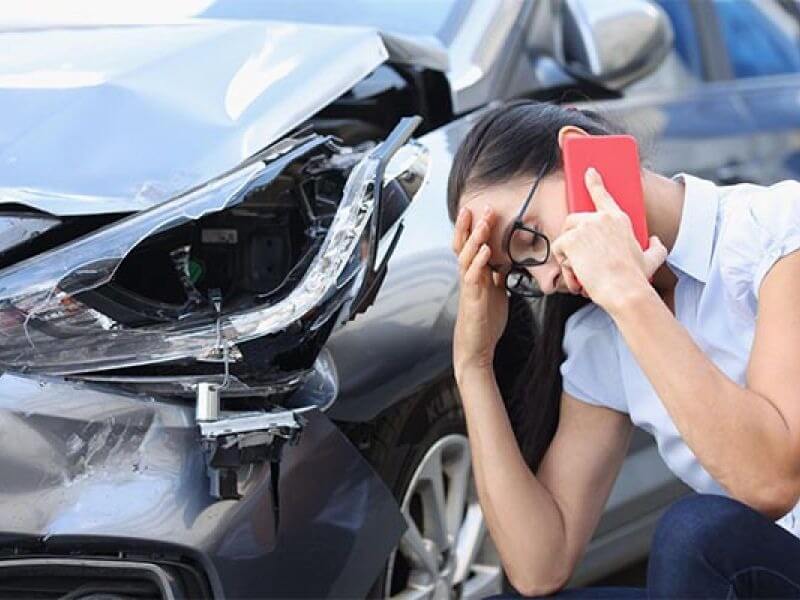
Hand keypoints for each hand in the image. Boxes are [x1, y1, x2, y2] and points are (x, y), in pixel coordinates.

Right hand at [452, 205, 508, 377]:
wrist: (476, 345)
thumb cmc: (485, 319)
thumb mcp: (495, 291)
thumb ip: (498, 274)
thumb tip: (507, 260)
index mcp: (473, 273)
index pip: (469, 244)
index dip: (471, 227)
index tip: (478, 210)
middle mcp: (468, 276)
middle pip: (463, 244)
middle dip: (470, 225)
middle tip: (480, 207)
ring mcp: (469, 286)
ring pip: (466, 256)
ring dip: (475, 238)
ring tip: (483, 222)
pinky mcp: (472, 297)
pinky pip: (472, 275)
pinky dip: (479, 261)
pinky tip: (485, 251)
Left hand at [551, 168, 666, 311]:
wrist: (624, 290)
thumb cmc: (636, 278)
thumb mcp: (652, 259)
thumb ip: (656, 247)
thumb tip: (656, 241)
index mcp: (619, 219)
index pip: (603, 195)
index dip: (594, 182)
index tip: (588, 172)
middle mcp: (601, 218)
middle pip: (573, 221)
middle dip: (572, 241)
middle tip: (582, 261)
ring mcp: (585, 226)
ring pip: (564, 237)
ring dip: (569, 256)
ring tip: (583, 271)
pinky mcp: (571, 239)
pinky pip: (558, 251)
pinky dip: (565, 266)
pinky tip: (578, 274)